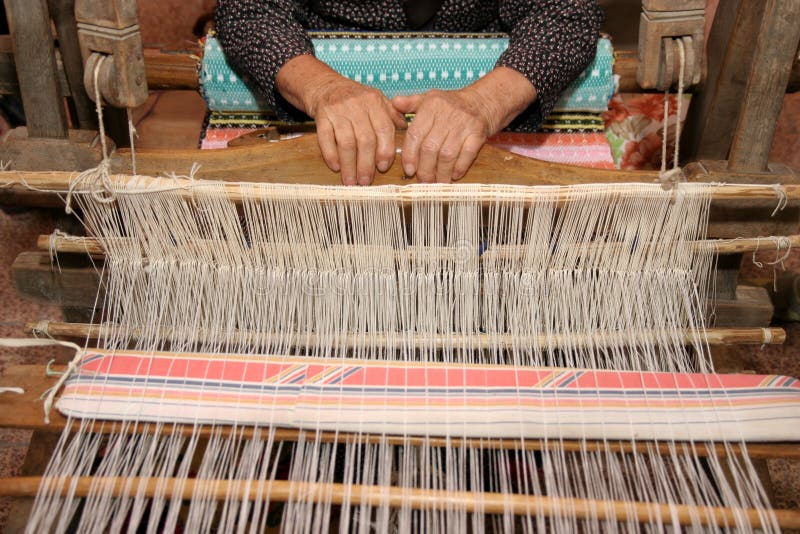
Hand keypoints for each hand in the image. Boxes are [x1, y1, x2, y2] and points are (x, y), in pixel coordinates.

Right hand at [307, 76, 406, 184]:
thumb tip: (406, 131)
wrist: (325, 85)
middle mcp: (357, 105)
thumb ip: (392, 115)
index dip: (385, 151)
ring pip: (346, 142)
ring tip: (351, 181)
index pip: (384, 129)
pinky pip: (326, 138)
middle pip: (365, 140)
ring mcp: (338, 110)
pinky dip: (331, 155)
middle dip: (366, 164)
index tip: (383, 168)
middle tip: (365, 182)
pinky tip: (336, 168)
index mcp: (375, 102)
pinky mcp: (321, 116)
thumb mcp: (376, 100)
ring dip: (349, 165)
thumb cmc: (355, 98)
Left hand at [392, 67, 537, 181]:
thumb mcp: (429, 98)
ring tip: (437, 183)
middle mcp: (447, 114)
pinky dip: (459, 167)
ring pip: (447, 154)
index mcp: (431, 106)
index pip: (415, 134)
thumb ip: (410, 103)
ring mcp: (464, 124)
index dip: (410, 155)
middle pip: (430, 148)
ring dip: (441, 172)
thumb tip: (394, 102)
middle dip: (425, 169)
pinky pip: (467, 154)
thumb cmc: (451, 104)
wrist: (483, 101)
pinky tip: (454, 176)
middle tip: (423, 181)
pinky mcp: (478, 133)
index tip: (409, 170)